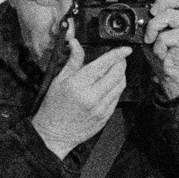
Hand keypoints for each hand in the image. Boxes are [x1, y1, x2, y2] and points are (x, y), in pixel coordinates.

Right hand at [32, 30, 129, 157]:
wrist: (53, 134)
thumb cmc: (53, 107)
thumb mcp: (58, 80)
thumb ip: (72, 61)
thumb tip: (75, 43)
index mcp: (78, 84)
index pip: (104, 64)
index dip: (118, 54)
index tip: (125, 49)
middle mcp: (92, 96)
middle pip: (117, 74)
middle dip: (121, 63)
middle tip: (119, 58)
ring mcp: (100, 108)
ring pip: (120, 86)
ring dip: (121, 75)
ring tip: (114, 71)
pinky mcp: (105, 117)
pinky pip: (117, 98)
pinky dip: (116, 89)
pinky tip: (109, 86)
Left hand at [144, 0, 178, 98]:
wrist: (172, 72)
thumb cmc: (164, 48)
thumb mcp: (152, 25)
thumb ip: (150, 6)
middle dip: (160, 3)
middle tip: (152, 14)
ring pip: (169, 15)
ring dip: (153, 28)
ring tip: (152, 39)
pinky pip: (166, 36)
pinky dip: (158, 45)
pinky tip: (162, 51)